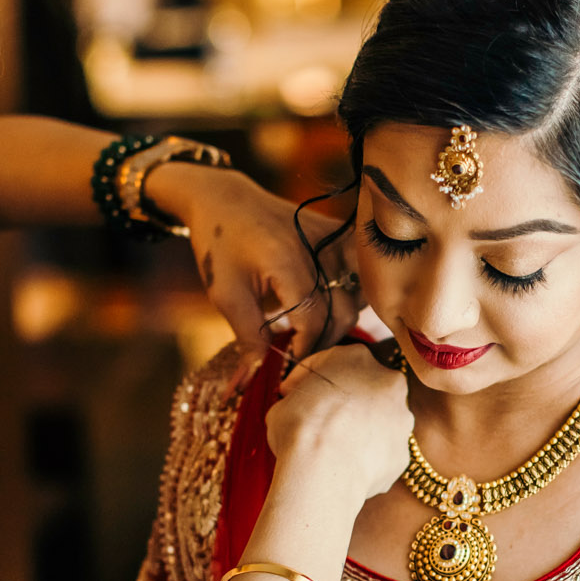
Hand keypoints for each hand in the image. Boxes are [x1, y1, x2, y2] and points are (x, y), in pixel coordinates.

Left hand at [147, 164, 361, 356]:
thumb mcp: (225, 295)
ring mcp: (332, 237)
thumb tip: (252, 381)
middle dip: (323, 342)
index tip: (289, 365)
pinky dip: (351, 293)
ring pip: (358, 295)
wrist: (224, 199)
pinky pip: (360, 272)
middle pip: (342, 312)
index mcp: (285, 261)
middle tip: (300, 354)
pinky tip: (330, 303)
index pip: (313, 320)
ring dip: (340, 320)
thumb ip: (248, 339)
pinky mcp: (338, 232)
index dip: (304, 350)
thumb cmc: (218, 246)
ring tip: (312, 330)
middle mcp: (316, 247)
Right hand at [267, 345, 410, 500]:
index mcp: (357, 357)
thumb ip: (300, 397)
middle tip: (318, 422)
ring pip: (379, 422)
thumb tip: (299, 407)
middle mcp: (388, 382)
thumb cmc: (299, 428)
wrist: (323, 470)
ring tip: (333, 449)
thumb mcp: (285, 401)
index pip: (330, 362)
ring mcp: (401, 419)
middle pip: (364, 389)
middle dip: (344, 403)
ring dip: (360, 431)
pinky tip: (346, 469)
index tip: (292, 395)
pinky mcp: (402, 453)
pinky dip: (367, 459)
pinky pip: (382, 454)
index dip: (307, 380)